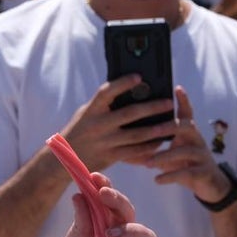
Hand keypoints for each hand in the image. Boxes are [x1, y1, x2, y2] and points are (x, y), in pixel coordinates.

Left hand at [40, 172, 156, 236]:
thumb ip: (79, 229)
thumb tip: (81, 195)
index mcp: (99, 234)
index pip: (109, 207)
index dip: (106, 190)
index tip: (95, 176)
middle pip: (130, 216)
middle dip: (120, 202)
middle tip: (105, 195)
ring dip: (131, 229)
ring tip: (109, 234)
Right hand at [59, 75, 177, 171]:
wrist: (63, 160)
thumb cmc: (79, 131)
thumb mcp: (86, 114)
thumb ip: (105, 105)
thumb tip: (130, 92)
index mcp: (91, 110)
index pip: (107, 92)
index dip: (122, 83)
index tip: (139, 77)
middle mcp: (98, 125)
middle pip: (129, 114)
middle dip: (152, 108)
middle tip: (169, 102)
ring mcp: (105, 142)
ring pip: (137, 135)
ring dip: (157, 129)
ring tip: (173, 124)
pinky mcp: (110, 157)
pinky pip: (134, 152)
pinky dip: (149, 146)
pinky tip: (161, 141)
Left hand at [144, 86, 229, 204]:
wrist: (210, 185)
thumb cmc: (185, 163)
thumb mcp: (172, 151)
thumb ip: (156, 143)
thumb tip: (129, 134)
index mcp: (188, 133)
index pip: (187, 113)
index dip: (183, 101)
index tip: (176, 88)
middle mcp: (197, 140)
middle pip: (187, 127)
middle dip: (169, 127)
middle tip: (153, 130)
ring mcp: (202, 156)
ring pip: (185, 151)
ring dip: (165, 155)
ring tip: (148, 163)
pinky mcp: (203, 173)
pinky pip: (186, 173)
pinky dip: (170, 176)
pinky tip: (157, 179)